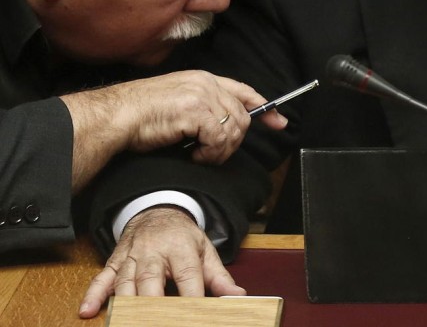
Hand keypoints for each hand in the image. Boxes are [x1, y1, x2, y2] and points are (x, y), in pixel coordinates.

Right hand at [62, 71, 287, 189]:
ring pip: (234, 130)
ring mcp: (203, 96)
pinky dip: (210, 154)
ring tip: (200, 155)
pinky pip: (219, 140)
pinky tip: (194, 155)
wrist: (117, 116)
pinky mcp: (197, 112)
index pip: (245, 90)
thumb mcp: (178, 101)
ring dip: (220, 151)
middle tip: (212, 154)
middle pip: (242, 116)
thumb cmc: (140, 115)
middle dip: (233, 141)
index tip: (279, 122)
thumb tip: (226, 125)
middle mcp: (207, 83)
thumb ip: (203, 106)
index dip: (265, 107)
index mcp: (204, 78)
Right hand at [79, 206, 243, 317]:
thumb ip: (219, 276)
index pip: (188, 276)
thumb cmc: (182, 237)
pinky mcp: (115, 262)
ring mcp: (132, 257)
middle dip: (153, 305)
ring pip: (125, 282)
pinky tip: (87, 310)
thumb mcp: (205, 250)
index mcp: (181, 248)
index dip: (191, 297)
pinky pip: (102, 278)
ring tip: (125, 323)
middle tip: (158, 322)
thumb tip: (237, 296)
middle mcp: (154, 252)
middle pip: (151, 281)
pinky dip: (93, 294)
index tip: (195, 317)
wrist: (156, 212)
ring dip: (125, 305)